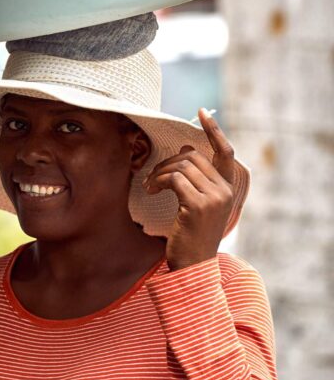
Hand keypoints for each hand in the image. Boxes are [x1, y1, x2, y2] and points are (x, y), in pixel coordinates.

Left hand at [143, 108, 234, 270]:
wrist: (193, 267)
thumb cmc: (191, 237)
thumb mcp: (200, 206)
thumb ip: (199, 181)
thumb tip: (185, 149)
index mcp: (229, 190)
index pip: (225, 152)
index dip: (214, 130)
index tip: (200, 112)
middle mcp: (226, 191)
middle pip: (193, 156)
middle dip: (168, 162)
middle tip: (153, 177)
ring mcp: (215, 198)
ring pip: (181, 166)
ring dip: (159, 173)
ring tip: (150, 186)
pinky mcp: (199, 206)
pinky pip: (174, 179)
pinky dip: (158, 182)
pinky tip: (151, 191)